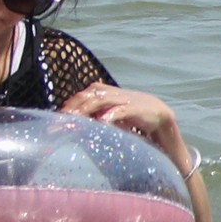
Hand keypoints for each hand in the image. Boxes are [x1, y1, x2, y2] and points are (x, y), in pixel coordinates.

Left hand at [62, 84, 181, 157]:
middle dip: (74, 106)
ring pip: (102, 99)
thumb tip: (77, 128)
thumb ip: (97, 118)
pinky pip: (123, 110)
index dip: (70, 104)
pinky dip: (112, 114)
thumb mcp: (113, 118)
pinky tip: (102, 121)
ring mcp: (127, 99)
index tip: (56, 117)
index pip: (84, 95)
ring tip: (74, 118)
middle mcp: (115, 93)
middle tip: (61, 119)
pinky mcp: (140, 108)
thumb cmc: (135, 121)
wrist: (164, 120)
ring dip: (86, 109)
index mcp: (108, 93)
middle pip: (89, 95)